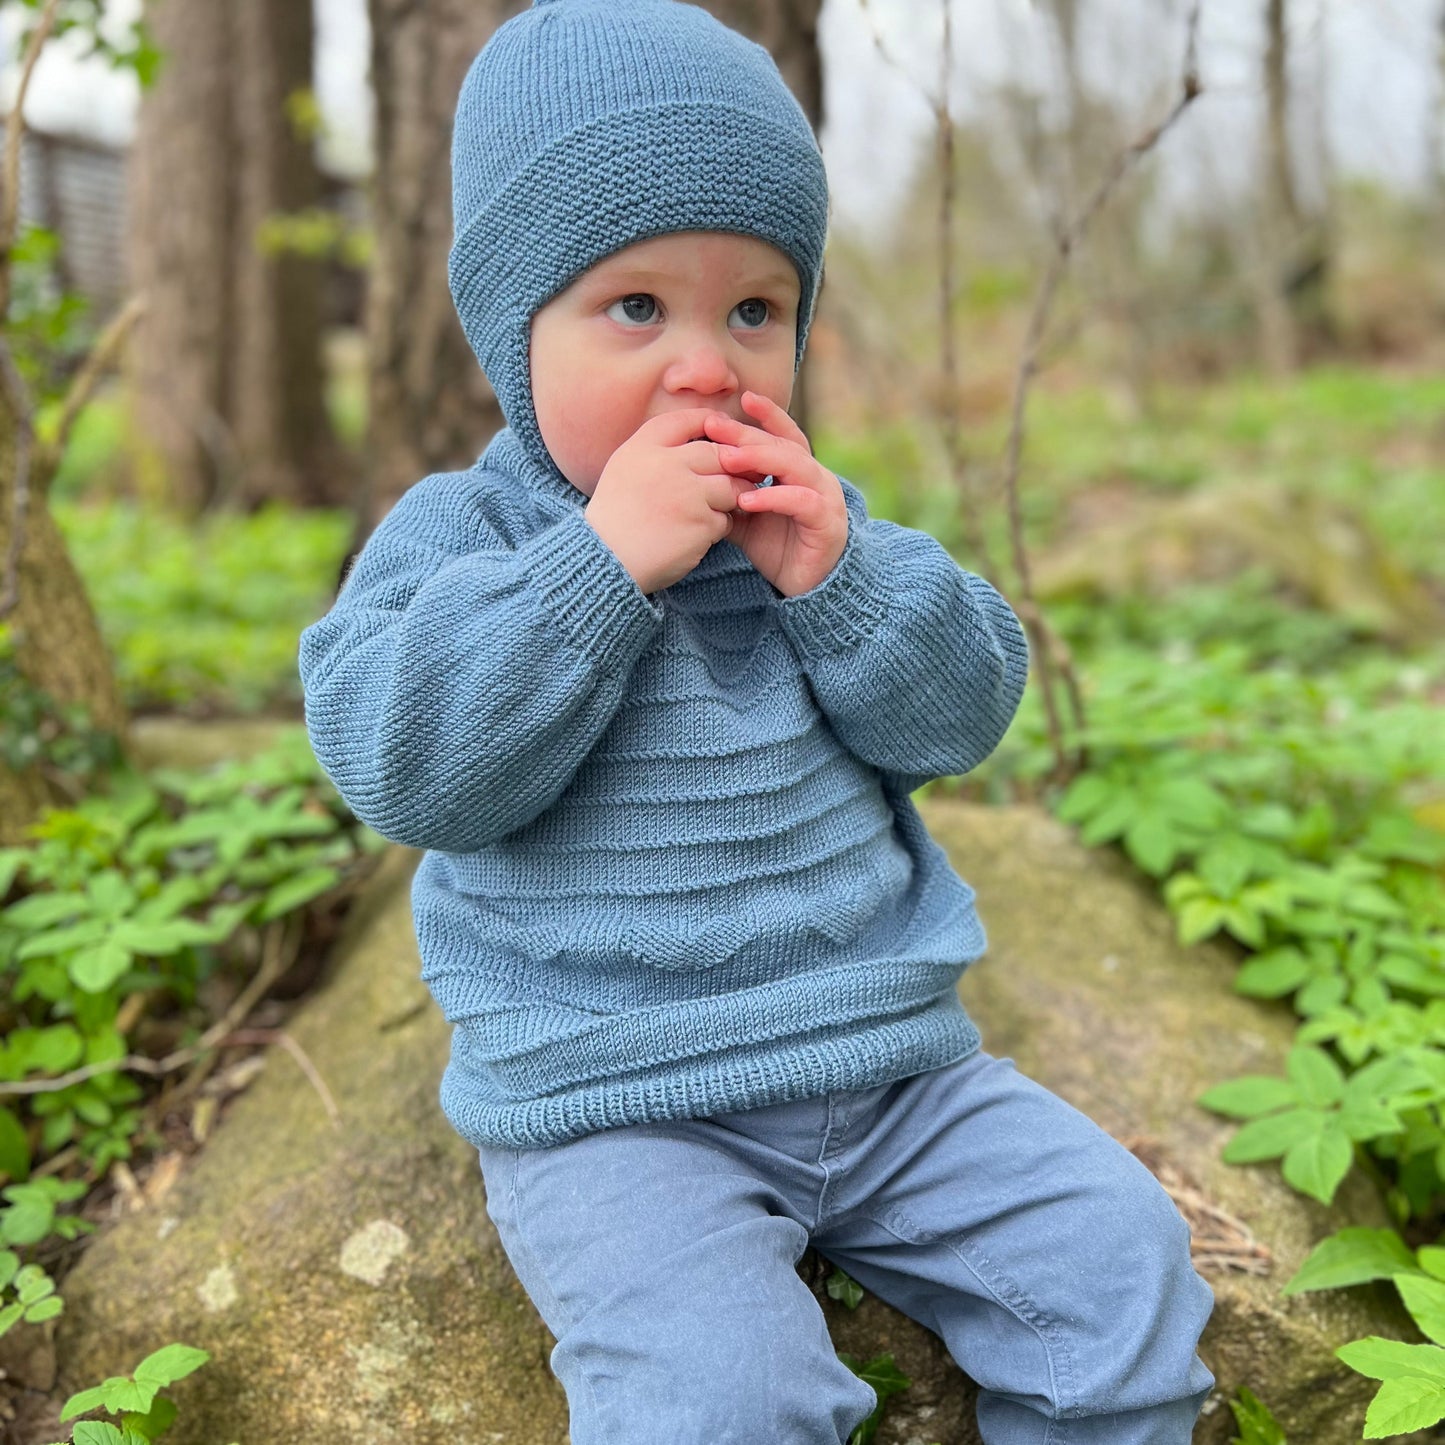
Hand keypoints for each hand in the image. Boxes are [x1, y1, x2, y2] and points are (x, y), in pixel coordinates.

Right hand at [587, 408, 754, 594]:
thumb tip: (696, 438)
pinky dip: (718, 527)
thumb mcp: (623, 470)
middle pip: (717, 453)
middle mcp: (666, 465)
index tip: (720, 429)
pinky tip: (699, 535)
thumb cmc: (616, 519)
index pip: (685, 420)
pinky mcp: (702, 523)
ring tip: (711, 510)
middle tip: (731, 478)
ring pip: (729, 486)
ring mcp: (687, 494)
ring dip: (727, 498)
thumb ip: (655, 451)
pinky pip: (726, 519)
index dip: (709, 422)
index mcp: (643, 448)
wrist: (608, 560)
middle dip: (729, 466)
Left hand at [701, 392, 847, 597]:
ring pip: (795, 466)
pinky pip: (802, 503)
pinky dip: (775, 498)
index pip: (783, 435)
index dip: (766, 415)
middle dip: (748, 434)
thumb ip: (728, 496)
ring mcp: (825, 499)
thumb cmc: (779, 549)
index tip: (740, 398)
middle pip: (782, 445)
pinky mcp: (827, 524)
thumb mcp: (745, 519)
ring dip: (761, 459)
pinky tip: (748, 500)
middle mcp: (816, 478)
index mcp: (799, 472)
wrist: (806, 589)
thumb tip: (694, 477)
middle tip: (716, 425)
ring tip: (728, 459)